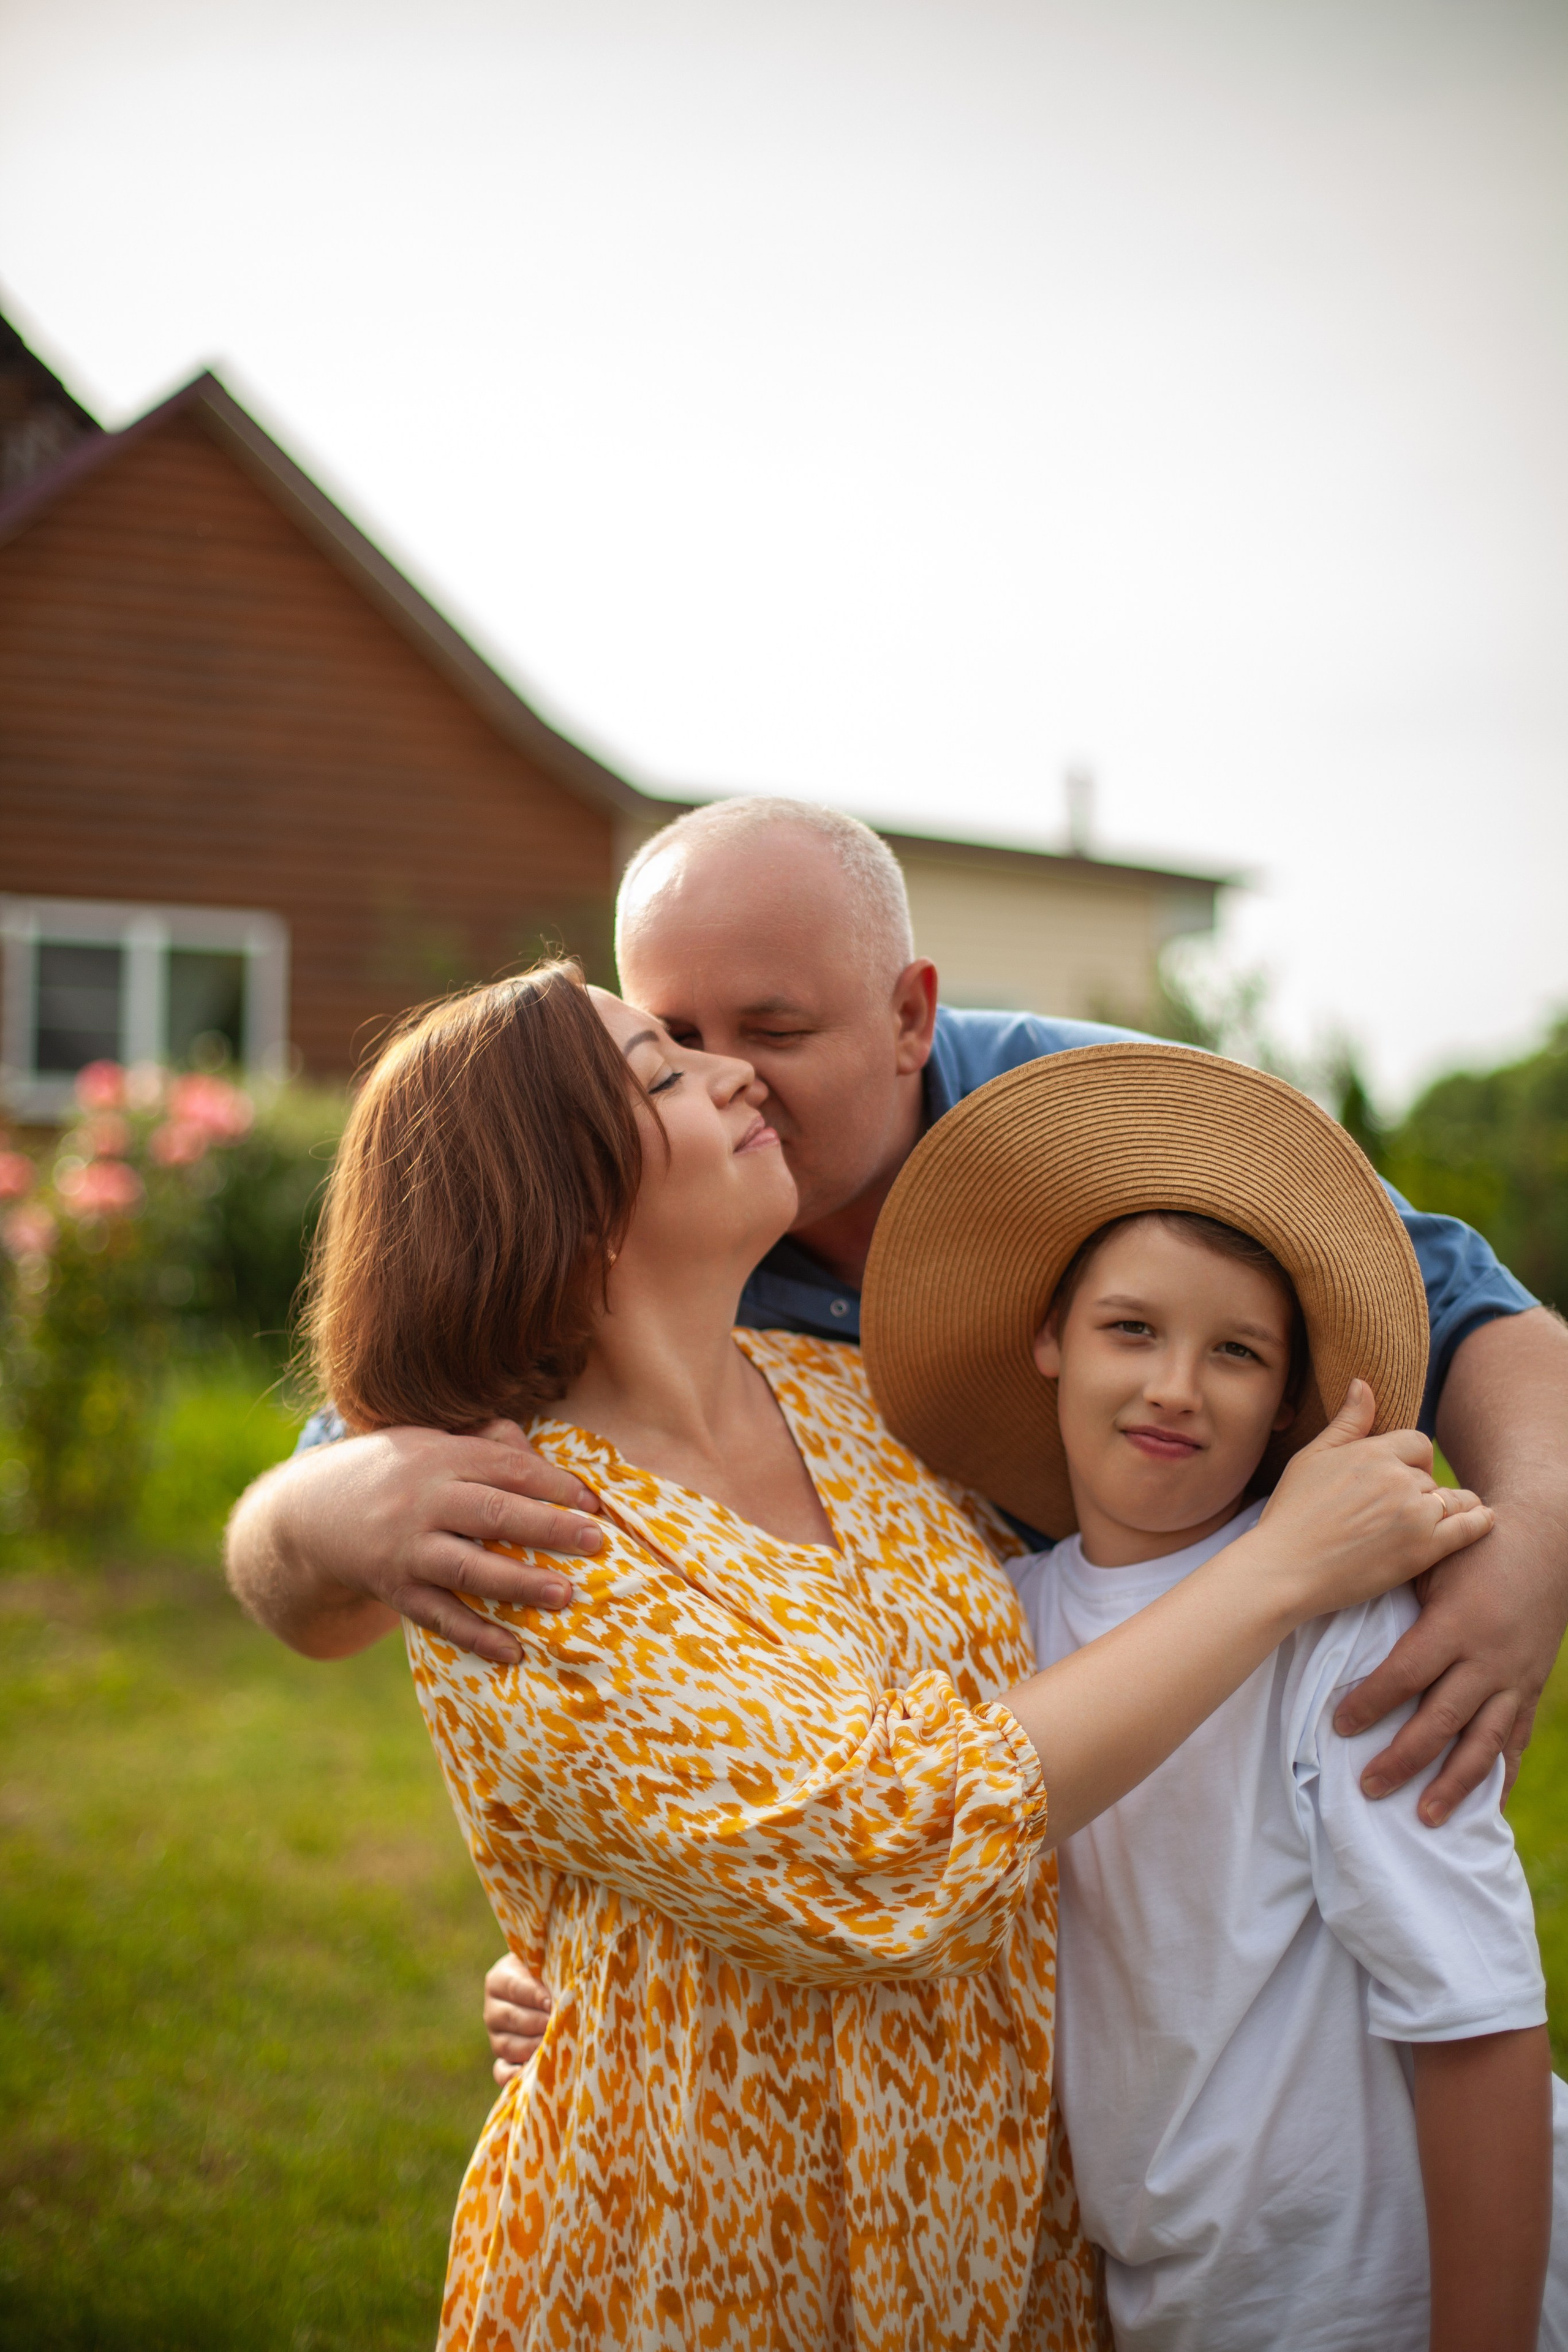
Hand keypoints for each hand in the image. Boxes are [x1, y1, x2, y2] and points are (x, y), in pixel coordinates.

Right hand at [226, 1418, 603, 1662]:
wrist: (312, 1512)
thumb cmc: (396, 1474)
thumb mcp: (432, 1443)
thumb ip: (487, 1445)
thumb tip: (543, 1456)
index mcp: (441, 1459)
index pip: (507, 1467)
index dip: (554, 1484)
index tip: (594, 1502)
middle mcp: (423, 1502)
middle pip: (493, 1512)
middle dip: (547, 1527)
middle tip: (596, 1541)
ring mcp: (407, 1550)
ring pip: (467, 1567)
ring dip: (518, 1583)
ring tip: (565, 1595)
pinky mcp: (395, 1591)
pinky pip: (439, 1616)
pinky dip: (476, 1636)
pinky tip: (514, 1653)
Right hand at [484, 1950, 552, 2085]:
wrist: (552, 1991)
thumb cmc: (552, 1971)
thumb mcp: (548, 1964)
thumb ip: (550, 1970)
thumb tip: (556, 1994)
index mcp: (499, 1979)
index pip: (515, 1987)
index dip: (535, 1996)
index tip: (551, 2002)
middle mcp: (493, 2009)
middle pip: (511, 2018)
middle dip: (538, 2023)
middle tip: (558, 2024)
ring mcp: (496, 2037)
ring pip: (507, 2045)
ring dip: (532, 2046)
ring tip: (554, 2043)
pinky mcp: (503, 2059)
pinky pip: (501, 2071)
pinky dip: (512, 2075)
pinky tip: (530, 2071)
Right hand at [1258, 1381, 1493, 1614]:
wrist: (1285, 1567)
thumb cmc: (1292, 1513)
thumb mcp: (1312, 1457)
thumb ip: (1347, 1423)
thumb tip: (1364, 1383)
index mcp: (1372, 1452)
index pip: (1418, 1443)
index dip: (1415, 1460)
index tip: (1407, 1476)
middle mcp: (1398, 1478)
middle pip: (1432, 1476)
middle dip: (1424, 1489)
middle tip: (1405, 1510)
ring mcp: (1414, 1514)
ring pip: (1453, 1500)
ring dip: (1451, 1506)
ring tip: (1448, 1516)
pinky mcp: (1423, 1550)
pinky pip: (1468, 1528)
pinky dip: (1479, 1522)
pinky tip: (1483, 1519)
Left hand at [1333, 1501, 1564, 1824]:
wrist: (1544, 1543)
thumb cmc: (1473, 1547)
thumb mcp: (1433, 1561)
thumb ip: (1398, 1597)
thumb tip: (1340, 1623)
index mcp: (1457, 1623)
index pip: (1407, 1673)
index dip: (1372, 1702)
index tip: (1339, 1726)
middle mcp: (1489, 1658)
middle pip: (1443, 1719)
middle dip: (1405, 1758)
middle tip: (1369, 1788)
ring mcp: (1515, 1678)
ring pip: (1484, 1743)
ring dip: (1454, 1784)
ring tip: (1427, 1818)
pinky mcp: (1531, 1689)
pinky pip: (1516, 1740)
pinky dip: (1503, 1777)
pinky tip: (1488, 1810)